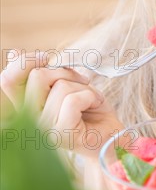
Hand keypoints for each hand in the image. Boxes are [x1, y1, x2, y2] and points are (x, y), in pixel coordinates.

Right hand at [0, 50, 122, 156]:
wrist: (111, 137)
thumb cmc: (90, 111)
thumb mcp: (65, 85)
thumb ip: (44, 74)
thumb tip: (15, 52)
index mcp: (27, 107)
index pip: (8, 81)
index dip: (23, 62)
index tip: (45, 58)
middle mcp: (31, 120)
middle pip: (37, 76)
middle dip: (65, 72)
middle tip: (81, 82)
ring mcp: (44, 129)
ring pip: (61, 86)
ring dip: (84, 87)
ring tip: (91, 100)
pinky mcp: (61, 134)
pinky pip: (73, 100)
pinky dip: (91, 96)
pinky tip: (96, 105)